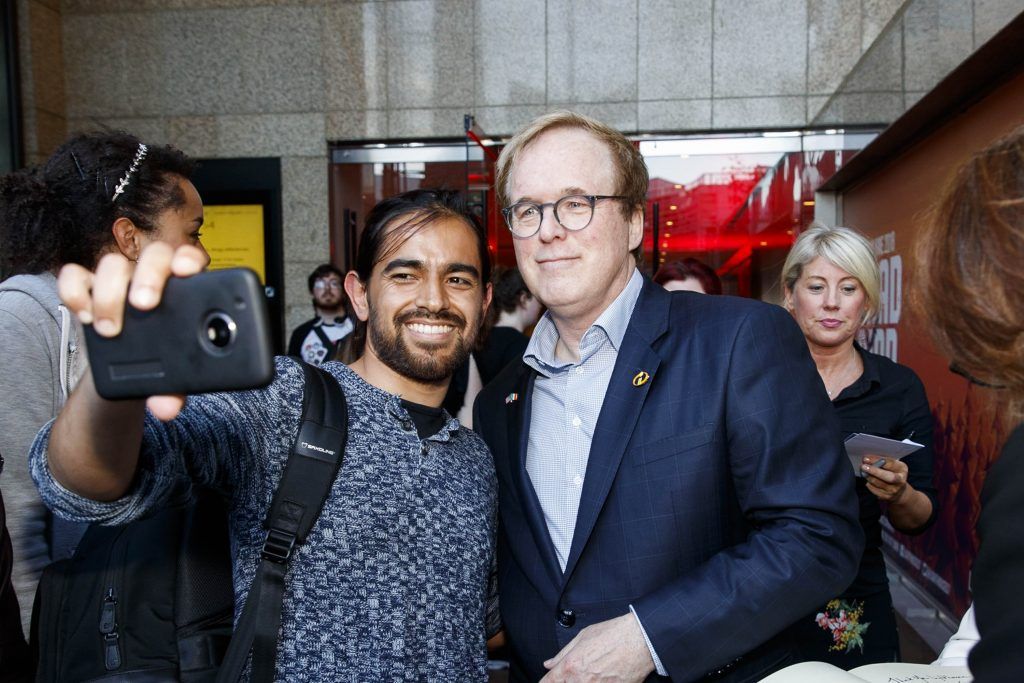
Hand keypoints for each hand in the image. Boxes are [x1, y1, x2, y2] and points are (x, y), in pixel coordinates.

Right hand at [58, 242, 207, 419]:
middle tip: (143, 304)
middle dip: (147, 276)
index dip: (189, 259)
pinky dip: (74, 291)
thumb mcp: (174, 378)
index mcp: (186, 287)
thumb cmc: (163, 363)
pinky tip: (83, 315)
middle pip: (153, 256)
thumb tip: (167, 408)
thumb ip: (176, 390)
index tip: (186, 272)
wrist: (129, 373)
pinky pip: (75, 276)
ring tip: (110, 330)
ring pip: (114, 264)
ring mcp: (121, 281)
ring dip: (109, 293)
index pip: (191, 259)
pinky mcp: (89, 290)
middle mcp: (153, 277)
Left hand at [539, 613, 654, 682]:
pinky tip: (601, 678)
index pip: (548, 682)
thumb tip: (549, 664)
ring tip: (591, 674)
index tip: (548, 681)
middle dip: (564, 682)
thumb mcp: (582, 637)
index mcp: (571, 666)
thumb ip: (562, 654)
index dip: (546, 682)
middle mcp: (581, 682)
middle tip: (575, 674)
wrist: (640, 640)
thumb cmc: (613, 634)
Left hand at [861, 456, 910, 502]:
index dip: (877, 460)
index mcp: (902, 469)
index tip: (866, 458)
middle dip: (875, 471)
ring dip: (868, 477)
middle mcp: (900, 480)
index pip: (891, 463)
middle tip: (863, 466)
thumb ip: (880, 460)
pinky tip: (867, 480)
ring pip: (878, 483)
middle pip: (888, 477)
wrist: (898, 491)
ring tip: (862, 472)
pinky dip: (869, 484)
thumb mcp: (890, 464)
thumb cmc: (891, 472)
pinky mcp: (886, 497)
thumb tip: (866, 458)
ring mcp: (894, 490)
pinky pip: (874, 489)